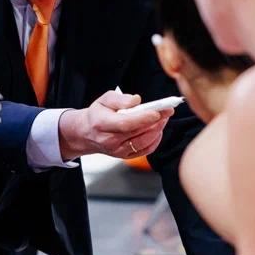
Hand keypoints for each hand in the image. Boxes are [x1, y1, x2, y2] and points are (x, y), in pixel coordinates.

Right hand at [58, 90, 173, 161]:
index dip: (143, 118)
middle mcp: (109, 141)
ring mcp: (117, 151)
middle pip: (137, 133)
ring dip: (157, 130)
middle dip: (155, 121)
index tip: (157, 112)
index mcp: (101, 124)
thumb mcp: (104, 99)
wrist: (87, 133)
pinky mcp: (125, 156)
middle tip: (167, 110)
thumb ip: (120, 98)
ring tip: (164, 118)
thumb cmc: (98, 114)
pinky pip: (144, 150)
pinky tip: (157, 129)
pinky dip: (154, 140)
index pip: (125, 124)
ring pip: (143, 143)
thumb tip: (136, 101)